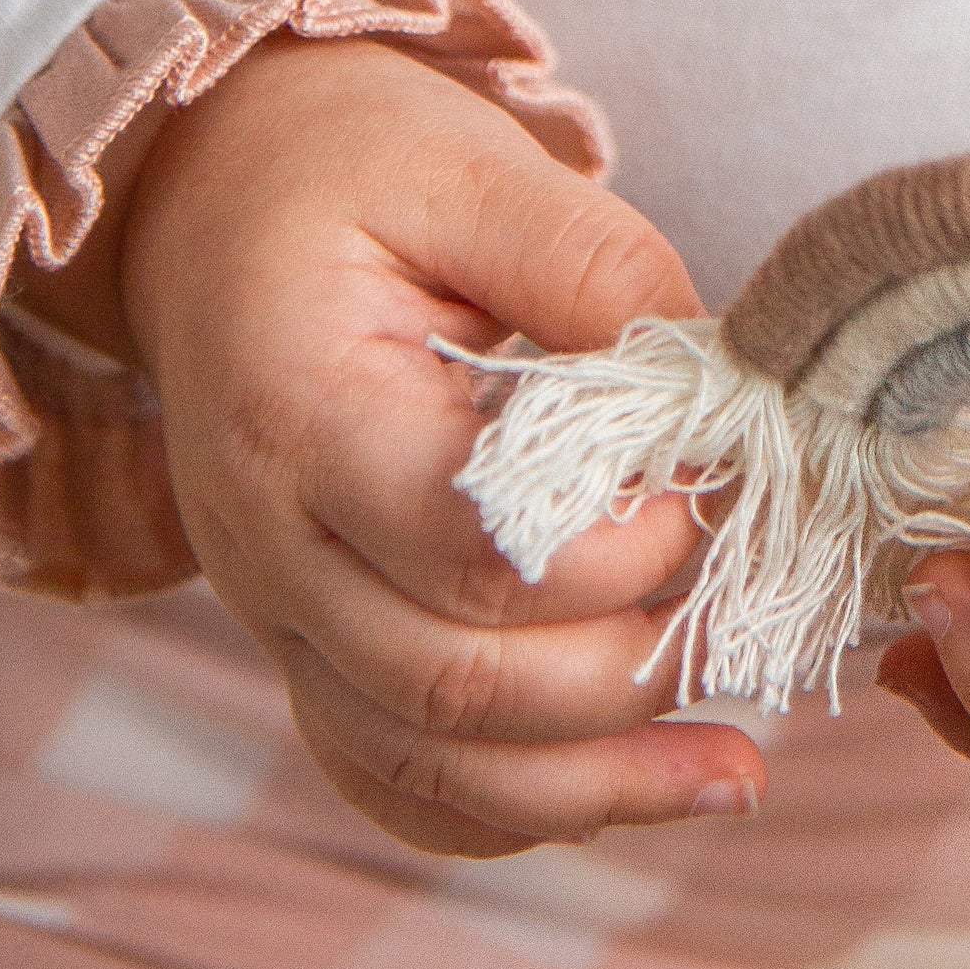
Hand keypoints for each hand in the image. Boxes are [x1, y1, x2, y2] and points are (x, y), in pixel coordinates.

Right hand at [115, 36, 767, 857]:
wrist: (214, 200)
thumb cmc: (349, 168)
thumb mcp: (467, 161)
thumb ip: (594, 263)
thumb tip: (719, 381)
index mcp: (301, 411)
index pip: (465, 542)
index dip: (612, 547)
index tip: (715, 489)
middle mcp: (270, 546)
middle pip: (450, 680)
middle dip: (624, 670)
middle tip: (755, 608)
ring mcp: (279, 618)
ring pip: (427, 761)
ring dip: (593, 783)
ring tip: (736, 768)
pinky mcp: (312, 651)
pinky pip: (398, 780)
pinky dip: (518, 807)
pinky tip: (636, 787)